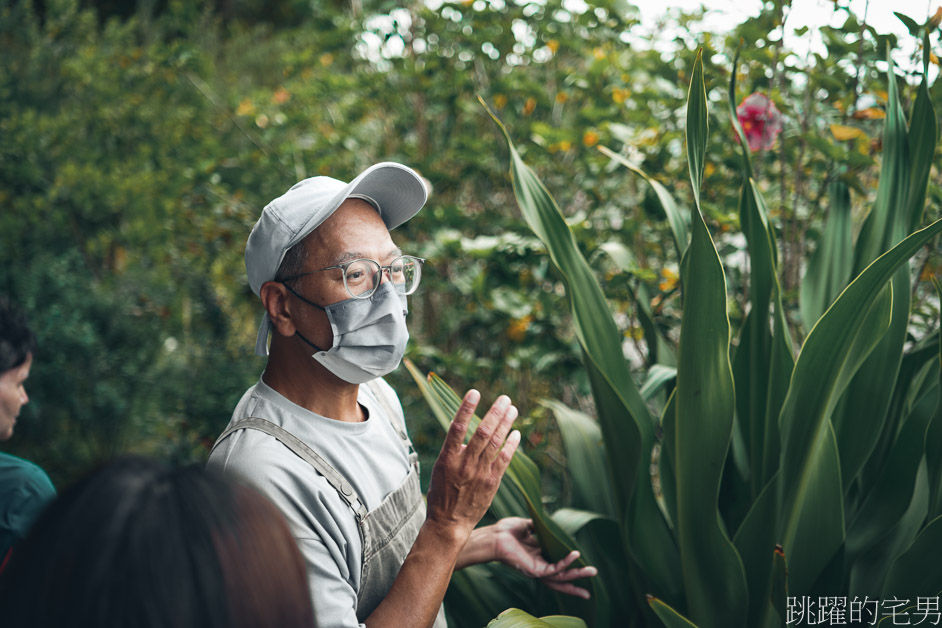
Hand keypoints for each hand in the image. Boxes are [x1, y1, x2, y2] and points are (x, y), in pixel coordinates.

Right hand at [425, 390, 520, 540]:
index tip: (475, 392)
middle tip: (505, 398)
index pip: (457, 427)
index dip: (466, 408)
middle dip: (495, 413)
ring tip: (513, 409)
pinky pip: (504, 460)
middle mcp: (464, 464)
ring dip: (506, 424)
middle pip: (483, 432)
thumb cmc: (441, 493)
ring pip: (496, 443)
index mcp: (447, 458)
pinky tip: (516, 433)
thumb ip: (453, 449)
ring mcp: (480, 473)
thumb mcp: (439, 468)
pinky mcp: (492, 483)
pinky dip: (511, 445)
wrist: (449, 523)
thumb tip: (462, 427)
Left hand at [492, 517, 597, 599]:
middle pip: (562, 577)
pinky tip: (575, 555)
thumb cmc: (506, 531)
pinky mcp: (535, 570)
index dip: (571, 566)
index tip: (584, 564)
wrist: (494, 536)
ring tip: (592, 571)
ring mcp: (537, 569)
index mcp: (538, 556)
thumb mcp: (526, 527)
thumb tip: (547, 521)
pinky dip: (566, 562)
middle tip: (594, 575)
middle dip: (578, 578)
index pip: (558, 565)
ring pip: (562, 577)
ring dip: (577, 574)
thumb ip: (538, 527)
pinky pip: (554, 569)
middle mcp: (539, 565)